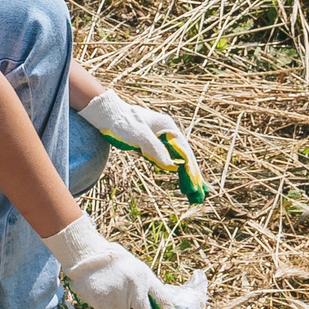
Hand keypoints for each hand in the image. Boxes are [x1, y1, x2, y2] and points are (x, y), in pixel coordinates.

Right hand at [44, 214, 209, 308]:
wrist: (86, 253)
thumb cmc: (111, 263)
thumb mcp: (134, 270)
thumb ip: (144, 288)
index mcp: (145, 277)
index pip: (164, 301)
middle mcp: (135, 286)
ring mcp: (119, 295)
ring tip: (109, 301)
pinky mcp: (103, 302)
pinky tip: (97, 303)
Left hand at [78, 90, 209, 202]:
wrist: (106, 115)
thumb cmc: (123, 122)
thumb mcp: (139, 136)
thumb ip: (156, 150)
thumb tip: (173, 166)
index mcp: (168, 128)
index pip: (184, 152)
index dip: (191, 170)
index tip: (196, 186)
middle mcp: (167, 133)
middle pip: (184, 156)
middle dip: (193, 175)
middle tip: (202, 194)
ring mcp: (160, 139)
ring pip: (177, 159)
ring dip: (186, 174)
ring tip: (194, 191)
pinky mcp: (152, 144)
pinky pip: (167, 159)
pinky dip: (174, 170)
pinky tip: (181, 179)